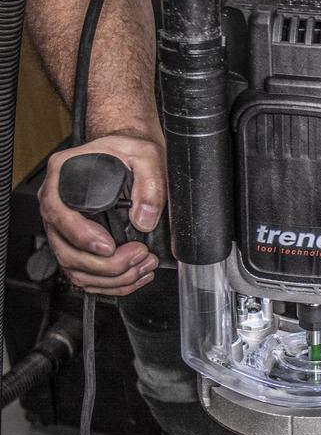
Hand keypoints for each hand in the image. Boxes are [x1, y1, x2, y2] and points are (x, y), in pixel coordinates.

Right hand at [38, 134, 165, 295]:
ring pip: (76, 269)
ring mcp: (66, 227)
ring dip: (111, 278)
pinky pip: (87, 275)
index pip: (59, 214)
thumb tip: (144, 219)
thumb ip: (149, 184)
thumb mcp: (145, 156)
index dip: (82, 236)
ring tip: (142, 268)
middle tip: (138, 258)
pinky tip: (134, 276)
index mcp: (63, 177)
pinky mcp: (80, 244)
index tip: (109, 246)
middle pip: (66, 250)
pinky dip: (111, 284)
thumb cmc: (129, 150)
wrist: (129, 153)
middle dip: (105, 265)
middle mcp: (58, 204)